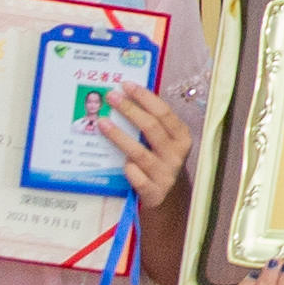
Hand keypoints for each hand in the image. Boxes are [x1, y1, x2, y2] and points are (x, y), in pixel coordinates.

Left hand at [93, 81, 198, 208]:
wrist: (167, 199)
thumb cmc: (160, 163)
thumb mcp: (164, 143)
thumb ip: (152, 125)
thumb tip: (127, 97)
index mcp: (181, 137)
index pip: (163, 112)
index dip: (144, 97)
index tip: (126, 85)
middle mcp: (176, 155)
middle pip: (151, 127)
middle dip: (129, 110)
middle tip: (111, 97)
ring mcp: (165, 175)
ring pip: (139, 152)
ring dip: (119, 136)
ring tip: (102, 123)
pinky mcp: (154, 193)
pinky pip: (138, 178)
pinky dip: (129, 170)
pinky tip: (120, 164)